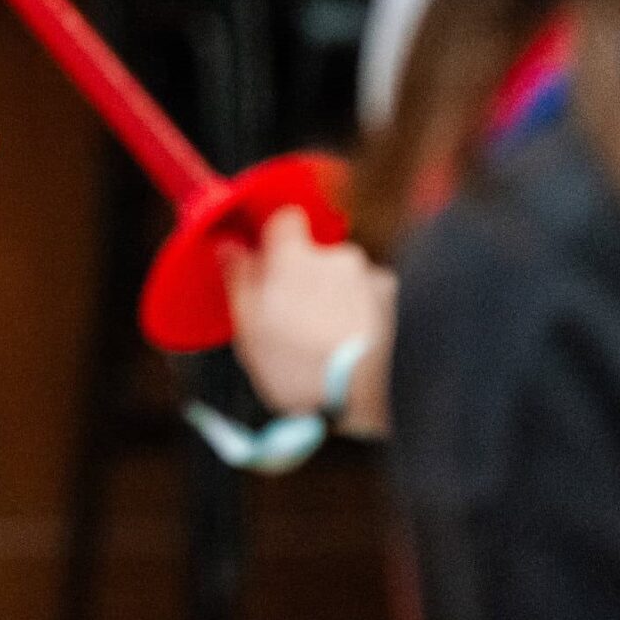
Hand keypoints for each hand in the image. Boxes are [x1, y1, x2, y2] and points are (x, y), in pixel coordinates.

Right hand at [221, 207, 394, 427]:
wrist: (350, 402)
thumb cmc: (293, 365)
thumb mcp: (247, 323)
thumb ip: (238, 274)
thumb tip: (229, 245)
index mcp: (295, 256)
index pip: (285, 218)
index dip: (275, 236)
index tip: (267, 257)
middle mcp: (336, 255)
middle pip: (314, 250)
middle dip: (303, 271)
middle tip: (290, 309)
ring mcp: (367, 275)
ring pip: (340, 271)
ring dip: (331, 289)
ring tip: (321, 331)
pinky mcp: (389, 297)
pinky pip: (365, 289)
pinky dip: (356, 305)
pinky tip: (345, 335)